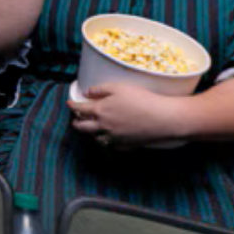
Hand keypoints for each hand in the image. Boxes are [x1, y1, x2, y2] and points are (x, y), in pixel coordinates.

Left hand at [69, 82, 189, 147]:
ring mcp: (115, 138)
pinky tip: (111, 138)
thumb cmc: (142, 99)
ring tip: (93, 128)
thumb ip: (100, 89)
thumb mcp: (119, 87)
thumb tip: (87, 93)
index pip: (79, 109)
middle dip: (77, 123)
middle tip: (76, 119)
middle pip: (83, 127)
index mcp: (100, 111)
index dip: (72, 105)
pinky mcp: (127, 146)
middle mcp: (104, 126)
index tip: (70, 103)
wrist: (164, 118)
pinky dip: (109, 142)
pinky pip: (113, 146)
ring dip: (92, 133)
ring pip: (97, 139)